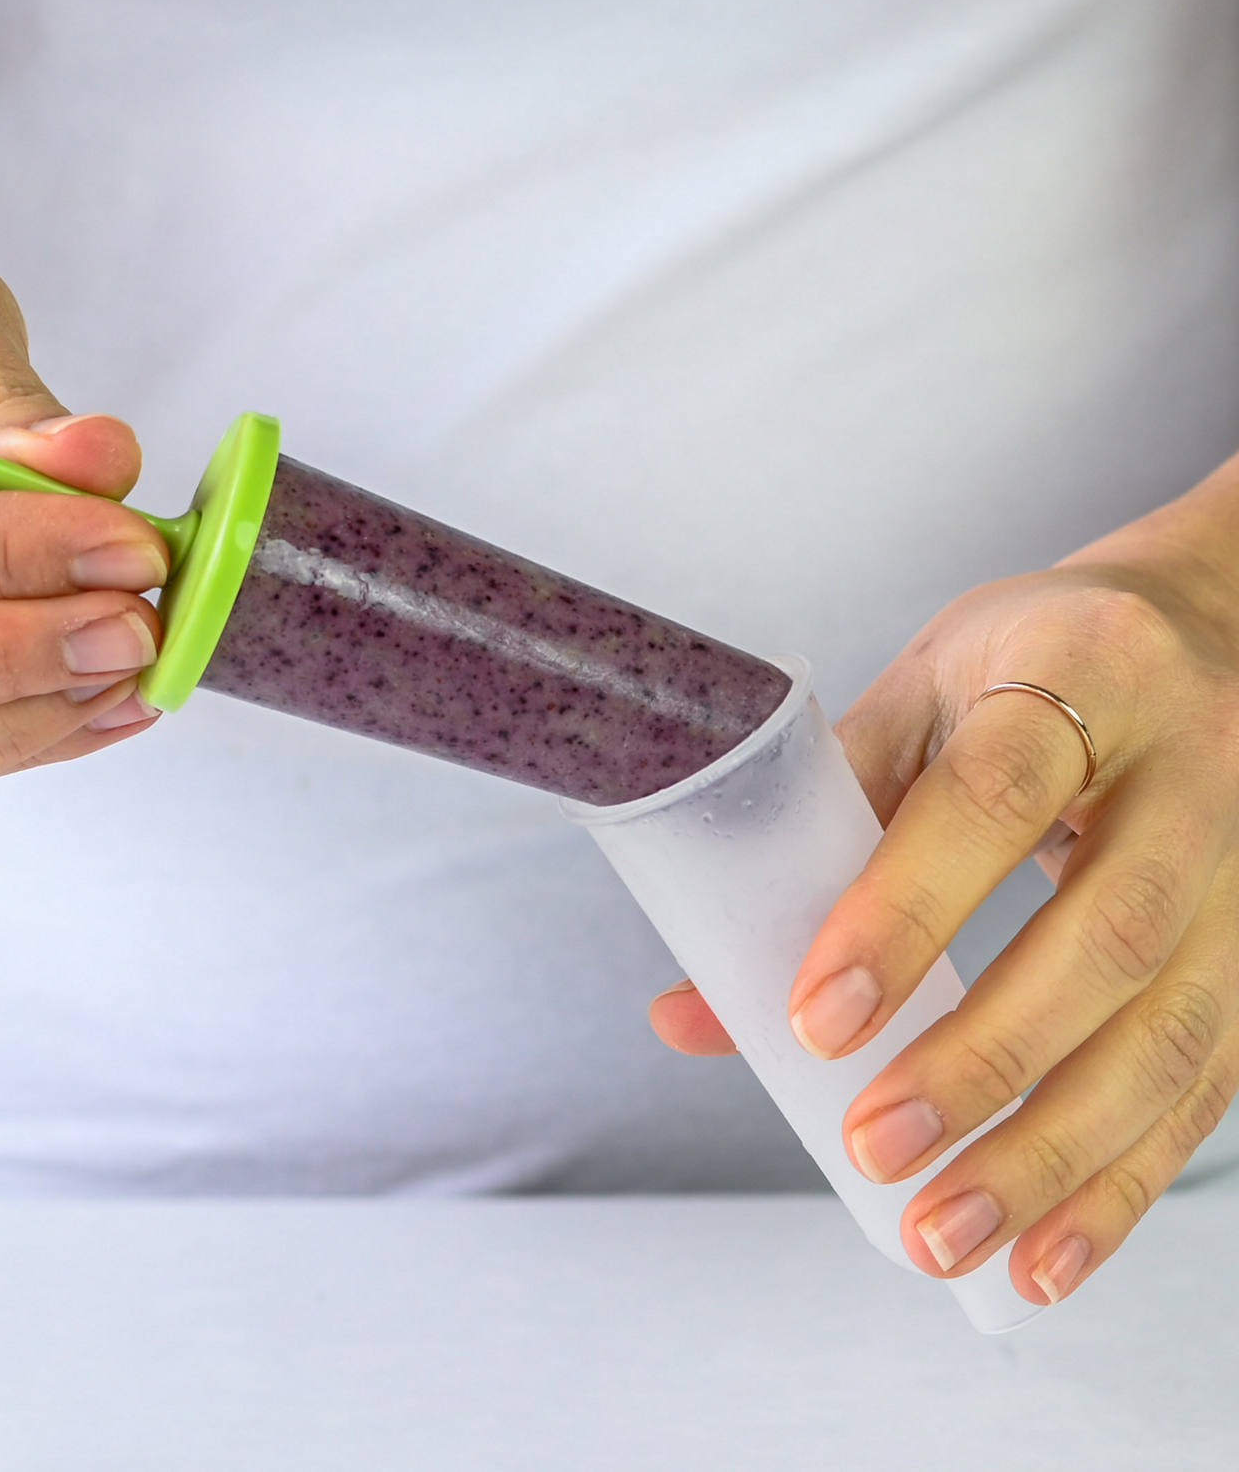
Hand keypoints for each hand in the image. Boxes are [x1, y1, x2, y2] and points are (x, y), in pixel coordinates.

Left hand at [650, 461, 1238, 1306]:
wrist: (1205, 631)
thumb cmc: (1033, 662)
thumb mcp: (920, 701)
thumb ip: (811, 837)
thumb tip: (699, 1005)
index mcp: (1080, 671)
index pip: (991, 797)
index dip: (902, 912)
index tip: (818, 1019)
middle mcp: (1194, 768)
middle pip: (1106, 934)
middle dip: (983, 1060)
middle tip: (877, 1148)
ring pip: (1172, 1030)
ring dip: (1052, 1156)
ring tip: (942, 1234)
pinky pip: (1209, 1079)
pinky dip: (1121, 1181)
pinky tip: (1045, 1254)